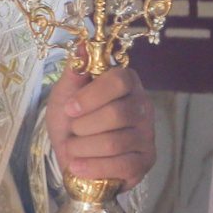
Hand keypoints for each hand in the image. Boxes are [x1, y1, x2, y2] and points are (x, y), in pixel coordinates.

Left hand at [45, 56, 155, 191]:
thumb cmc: (71, 120)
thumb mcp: (64, 94)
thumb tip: (81, 45)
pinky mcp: (146, 160)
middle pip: (117, 114)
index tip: (70, 108)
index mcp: (126, 81)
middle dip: (84, 127)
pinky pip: (121, 166)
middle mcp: (143, 105)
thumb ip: (74, 71)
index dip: (92, 96)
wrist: (73, 155)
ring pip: (115, 142)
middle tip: (73, 130)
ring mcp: (147, 134)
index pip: (119, 80)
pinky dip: (93, 167)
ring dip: (84, 148)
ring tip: (73, 149)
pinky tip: (78, 166)